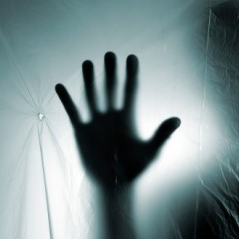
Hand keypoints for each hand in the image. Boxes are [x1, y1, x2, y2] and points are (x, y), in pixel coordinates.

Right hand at [55, 53, 180, 187]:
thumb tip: (178, 119)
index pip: (130, 90)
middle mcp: (112, 116)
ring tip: (88, 62)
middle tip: (110, 54)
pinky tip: (60, 86)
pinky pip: (73, 112)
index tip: (132, 57)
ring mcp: (96, 123)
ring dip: (89, 80)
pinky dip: (67, 100)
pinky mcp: (82, 132)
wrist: (114, 184)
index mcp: (128, 118)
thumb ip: (162, 134)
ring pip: (92, 96)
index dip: (131, 74)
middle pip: (111, 88)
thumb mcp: (151, 151)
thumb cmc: (135, 169)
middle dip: (110, 72)